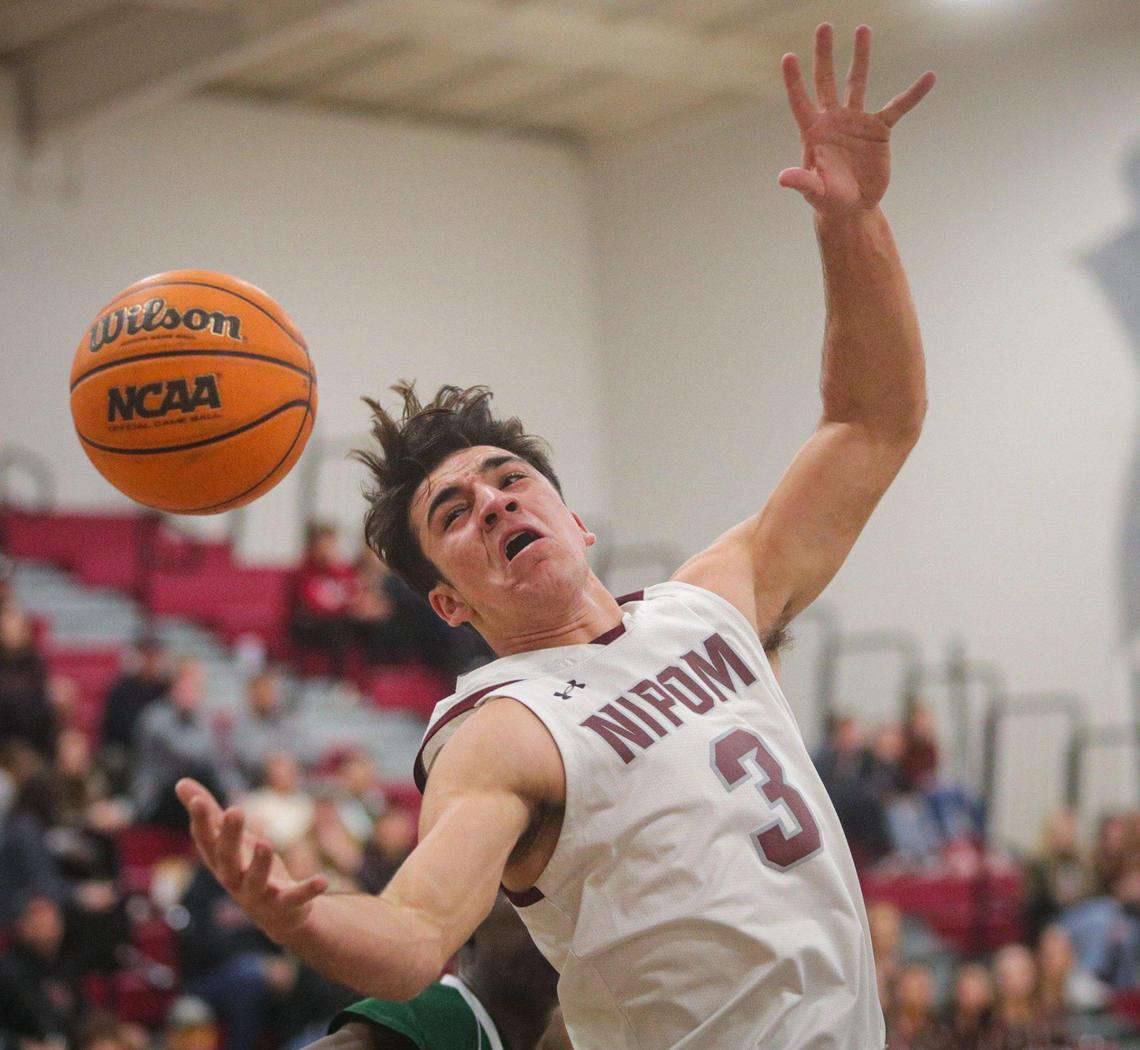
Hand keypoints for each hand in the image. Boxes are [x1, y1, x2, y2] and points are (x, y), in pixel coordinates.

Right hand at [176, 778, 327, 942]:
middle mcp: (235, 880)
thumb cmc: (248, 869)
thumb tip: (180, 782)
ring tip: (265, 843)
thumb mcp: (229, 841)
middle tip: (235, 810)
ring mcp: (259, 895)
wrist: (278, 915)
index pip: (206, 841)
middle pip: (228, 859)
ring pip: (256, 881)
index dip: (201, 822)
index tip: (198, 800)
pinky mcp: (285, 905)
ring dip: (260, 863)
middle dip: (230, 837)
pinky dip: (307, 890)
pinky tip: (323, 879)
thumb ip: (209, 814)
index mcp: (221, 861)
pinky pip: (295, 898)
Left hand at [779, 24, 933, 214]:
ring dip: (860, 57)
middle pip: (826, 80)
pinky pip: (898, 108)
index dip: (794, 80)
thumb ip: (802, 181)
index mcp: (813, 132)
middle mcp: (833, 120)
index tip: (788, 56)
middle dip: (824, 55)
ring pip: (857, 83)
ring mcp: (856, 121)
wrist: (853, 208)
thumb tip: (782, 178)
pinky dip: (913, 94)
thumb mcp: (815, 192)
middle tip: (824, 26)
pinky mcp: (878, 130)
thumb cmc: (829, 200)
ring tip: (862, 29)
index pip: (800, 100)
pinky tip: (928, 77)